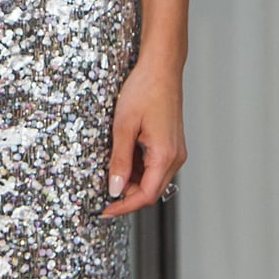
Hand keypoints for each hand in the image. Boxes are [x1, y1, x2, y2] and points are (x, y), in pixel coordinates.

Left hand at [103, 56, 185, 216]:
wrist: (161, 68)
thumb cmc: (144, 90)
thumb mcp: (123, 126)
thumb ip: (119, 160)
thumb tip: (114, 189)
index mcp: (165, 156)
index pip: (145, 196)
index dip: (124, 206)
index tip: (105, 210)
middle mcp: (175, 157)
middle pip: (150, 190)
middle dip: (126, 193)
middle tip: (103, 186)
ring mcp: (175, 151)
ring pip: (152, 178)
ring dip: (131, 178)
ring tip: (112, 163)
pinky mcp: (171, 144)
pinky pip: (154, 165)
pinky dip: (138, 166)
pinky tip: (124, 153)